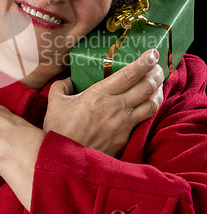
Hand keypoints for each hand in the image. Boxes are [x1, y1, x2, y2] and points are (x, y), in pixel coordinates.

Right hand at [44, 49, 163, 156]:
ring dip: (158, 91)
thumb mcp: (55, 102)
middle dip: (156, 74)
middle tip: (158, 66)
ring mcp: (123, 124)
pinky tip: (150, 105)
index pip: (129, 74)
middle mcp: (116, 107)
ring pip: (152, 104)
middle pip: (146, 87)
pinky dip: (151, 109)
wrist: (64, 159)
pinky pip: (144, 120)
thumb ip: (61, 86)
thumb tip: (67, 81)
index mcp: (100, 94)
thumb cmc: (58, 129)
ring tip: (158, 84)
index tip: (153, 53)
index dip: (145, 62)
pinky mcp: (125, 138)